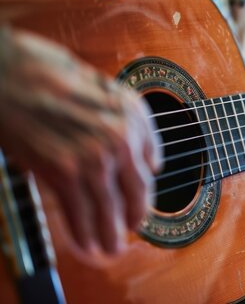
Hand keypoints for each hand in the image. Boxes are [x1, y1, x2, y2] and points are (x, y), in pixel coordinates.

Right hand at [0, 28, 161, 254]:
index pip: (150, 166)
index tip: (141, 200)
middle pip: (136, 193)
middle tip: (130, 229)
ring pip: (109, 209)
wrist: (8, 74)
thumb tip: (152, 161)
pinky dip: (83, 233)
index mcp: (134, 118)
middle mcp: (120, 140)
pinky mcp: (62, 172)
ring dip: (109, 235)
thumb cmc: (51, 74)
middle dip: (134, 217)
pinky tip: (86, 244)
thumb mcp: (108, 89)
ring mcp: (93, 158)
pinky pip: (79, 213)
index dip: (145, 187)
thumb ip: (133, 123)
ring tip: (111, 248)